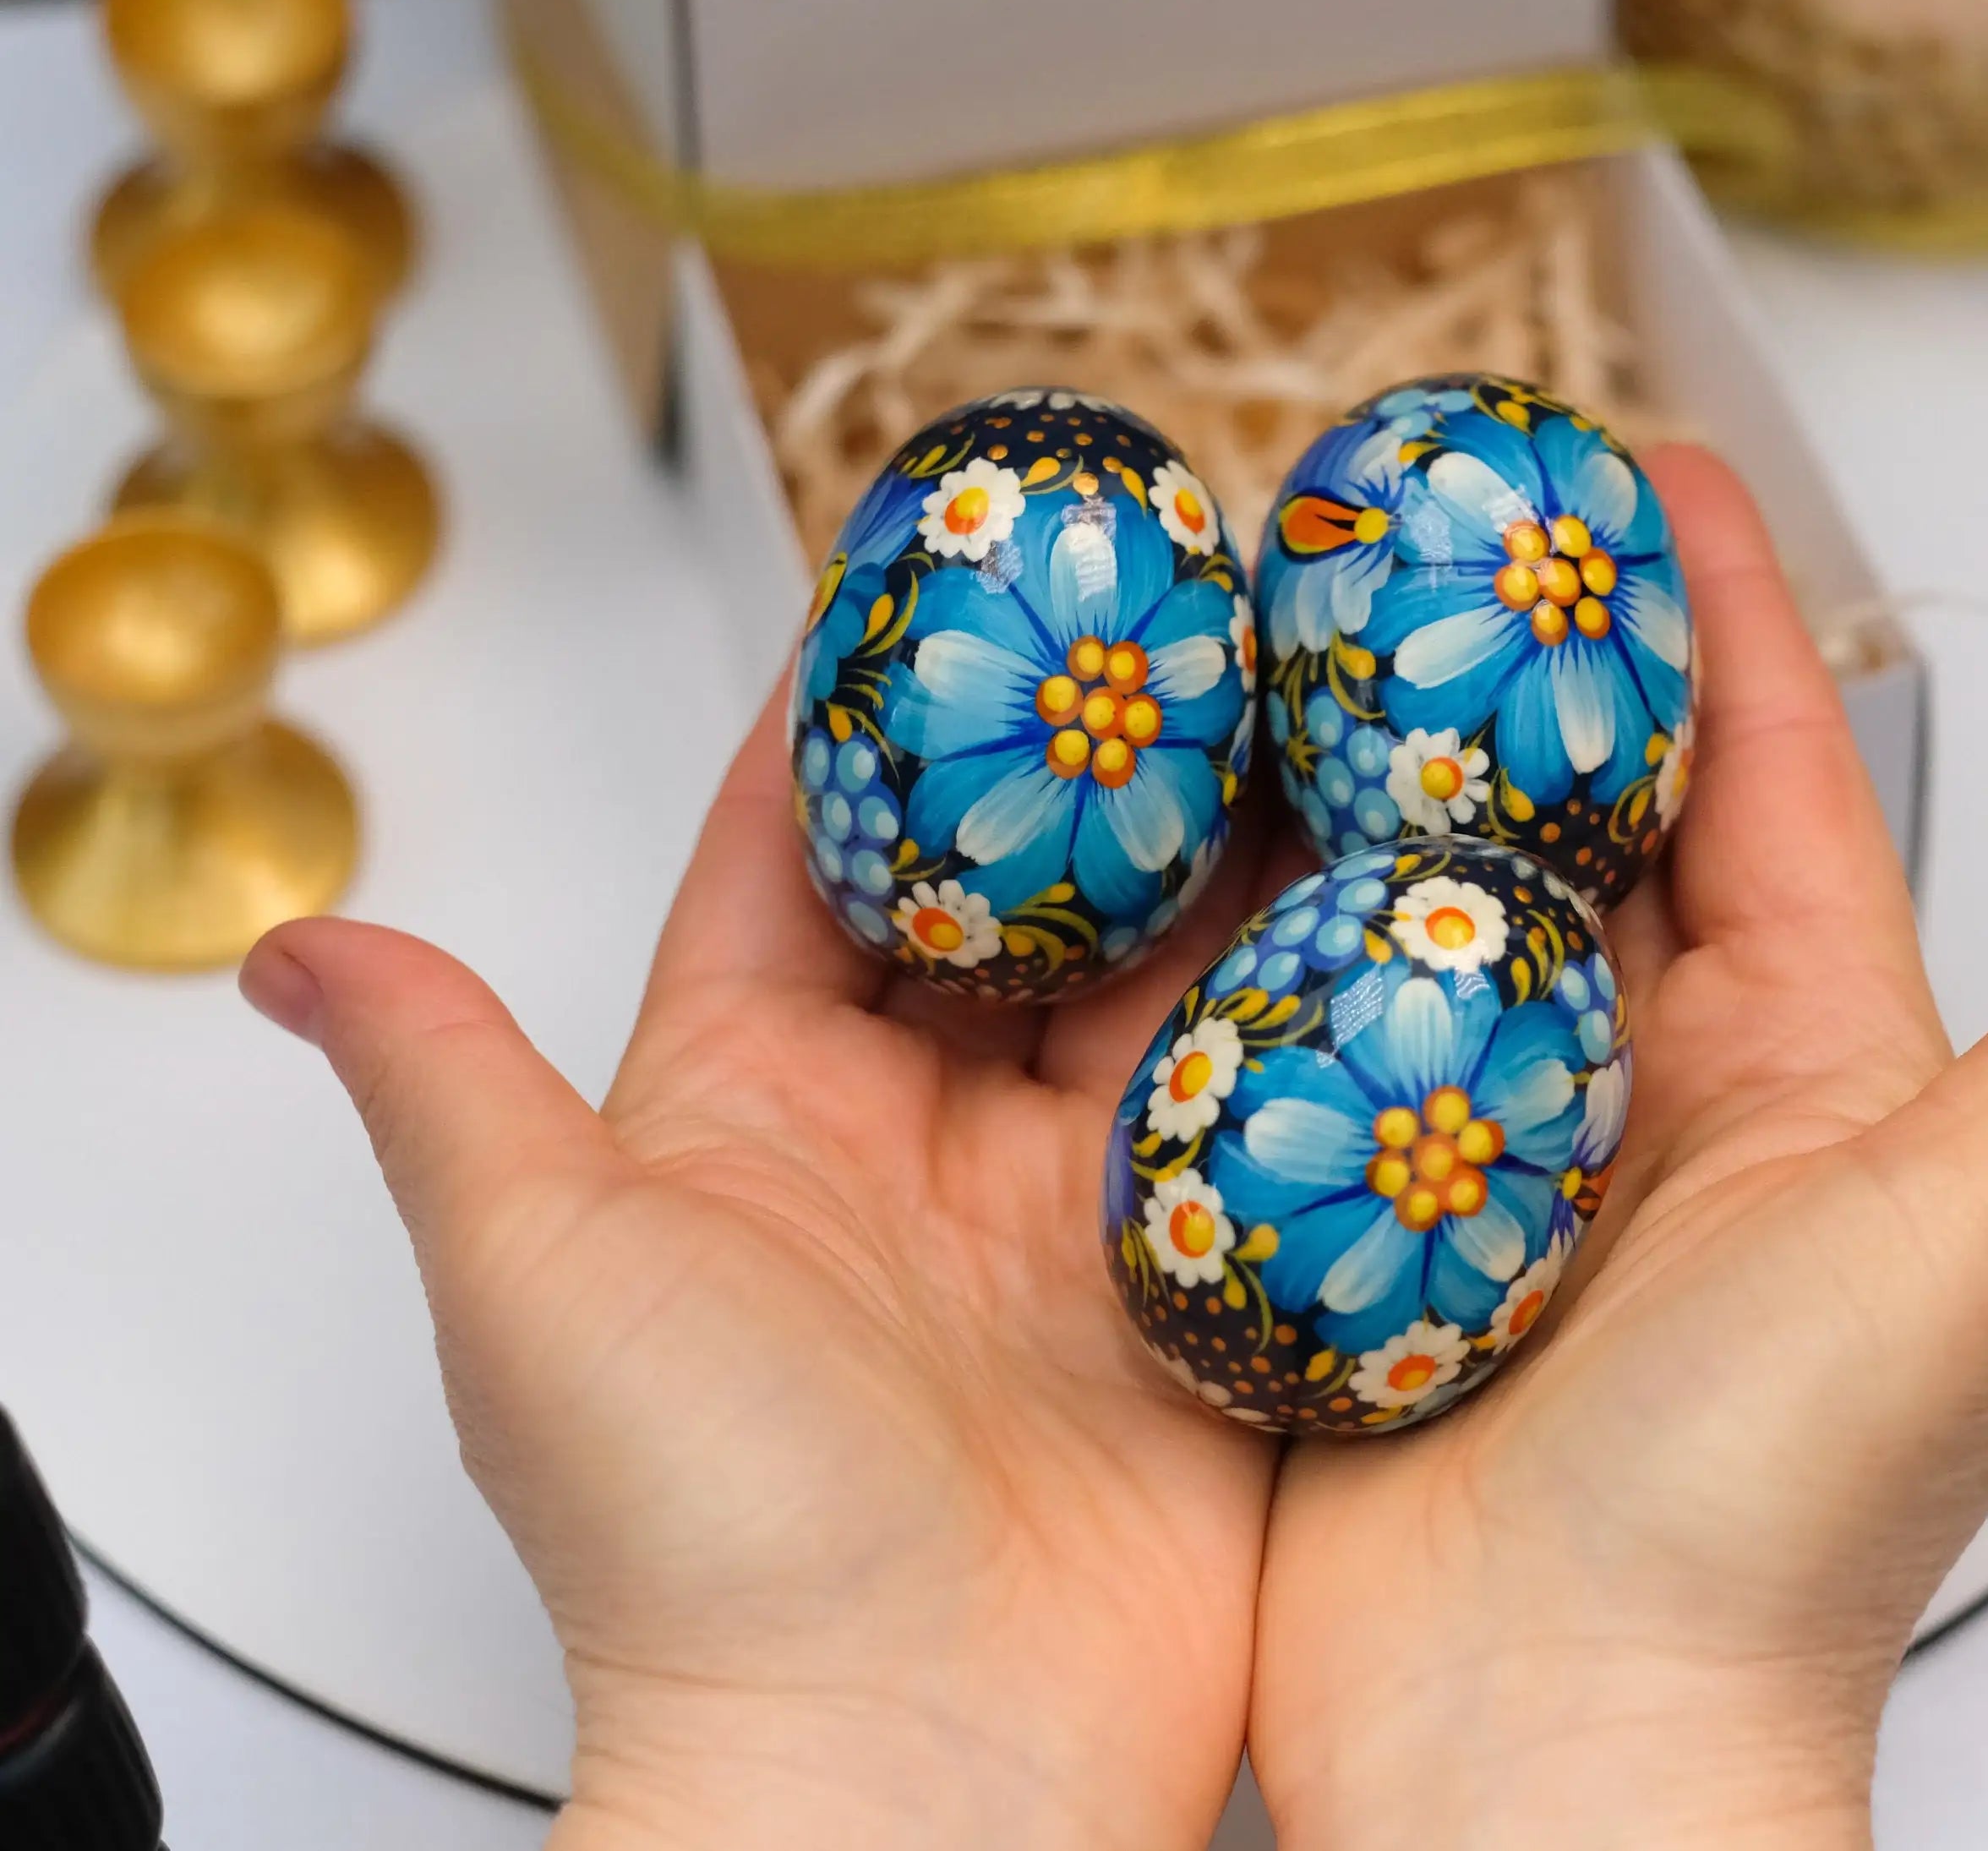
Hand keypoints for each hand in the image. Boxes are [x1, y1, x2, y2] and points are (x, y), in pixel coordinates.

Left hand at [242, 693, 1293, 1849]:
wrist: (907, 1769)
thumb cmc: (694, 1545)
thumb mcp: (540, 1274)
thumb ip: (449, 1086)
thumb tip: (295, 951)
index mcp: (756, 1104)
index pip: (807, 855)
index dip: (862, 708)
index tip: (929, 567)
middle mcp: (923, 1141)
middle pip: (1016, 895)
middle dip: (1082, 751)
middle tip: (1168, 612)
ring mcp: (1076, 1205)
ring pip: (1164, 975)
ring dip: (1224, 854)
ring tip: (1299, 705)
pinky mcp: (1209, 1277)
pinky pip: (1277, 1104)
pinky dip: (1325, 1001)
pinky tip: (1383, 887)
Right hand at [1245, 449, 1987, 1848]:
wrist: (1547, 1740)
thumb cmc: (1770, 1529)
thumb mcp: (1962, 1251)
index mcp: (1804, 1071)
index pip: (1768, 789)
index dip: (1718, 622)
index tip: (1647, 479)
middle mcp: (1643, 1098)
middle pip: (1575, 825)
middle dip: (1508, 669)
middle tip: (1419, 528)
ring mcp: (1485, 1157)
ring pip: (1424, 914)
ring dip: (1361, 784)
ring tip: (1278, 644)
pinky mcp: (1353, 1224)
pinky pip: (1296, 1038)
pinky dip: (1246, 940)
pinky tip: (1184, 846)